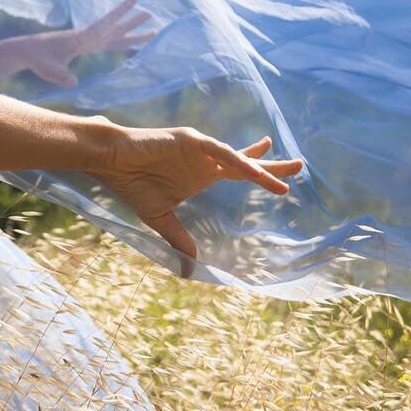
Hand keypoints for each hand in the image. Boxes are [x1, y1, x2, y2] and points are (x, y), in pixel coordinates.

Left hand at [21, 0, 155, 88]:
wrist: (26, 51)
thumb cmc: (37, 60)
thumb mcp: (48, 70)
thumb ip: (60, 75)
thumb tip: (74, 83)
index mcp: (81, 38)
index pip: (105, 24)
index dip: (120, 12)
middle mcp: (87, 37)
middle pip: (114, 28)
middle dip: (132, 22)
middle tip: (150, 13)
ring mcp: (86, 41)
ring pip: (113, 35)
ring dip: (130, 32)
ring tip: (150, 29)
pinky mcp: (83, 46)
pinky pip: (105, 42)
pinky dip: (118, 41)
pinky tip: (125, 41)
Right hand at [96, 124, 304, 277]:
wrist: (110, 161)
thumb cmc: (132, 184)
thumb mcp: (160, 218)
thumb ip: (179, 240)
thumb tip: (190, 270)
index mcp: (200, 174)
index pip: (238, 172)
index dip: (260, 175)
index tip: (282, 184)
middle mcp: (205, 159)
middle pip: (246, 162)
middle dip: (273, 166)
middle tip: (300, 166)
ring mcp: (199, 148)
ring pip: (238, 158)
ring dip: (262, 167)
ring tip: (286, 175)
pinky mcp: (190, 140)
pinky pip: (221, 151)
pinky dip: (239, 161)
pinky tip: (255, 171)